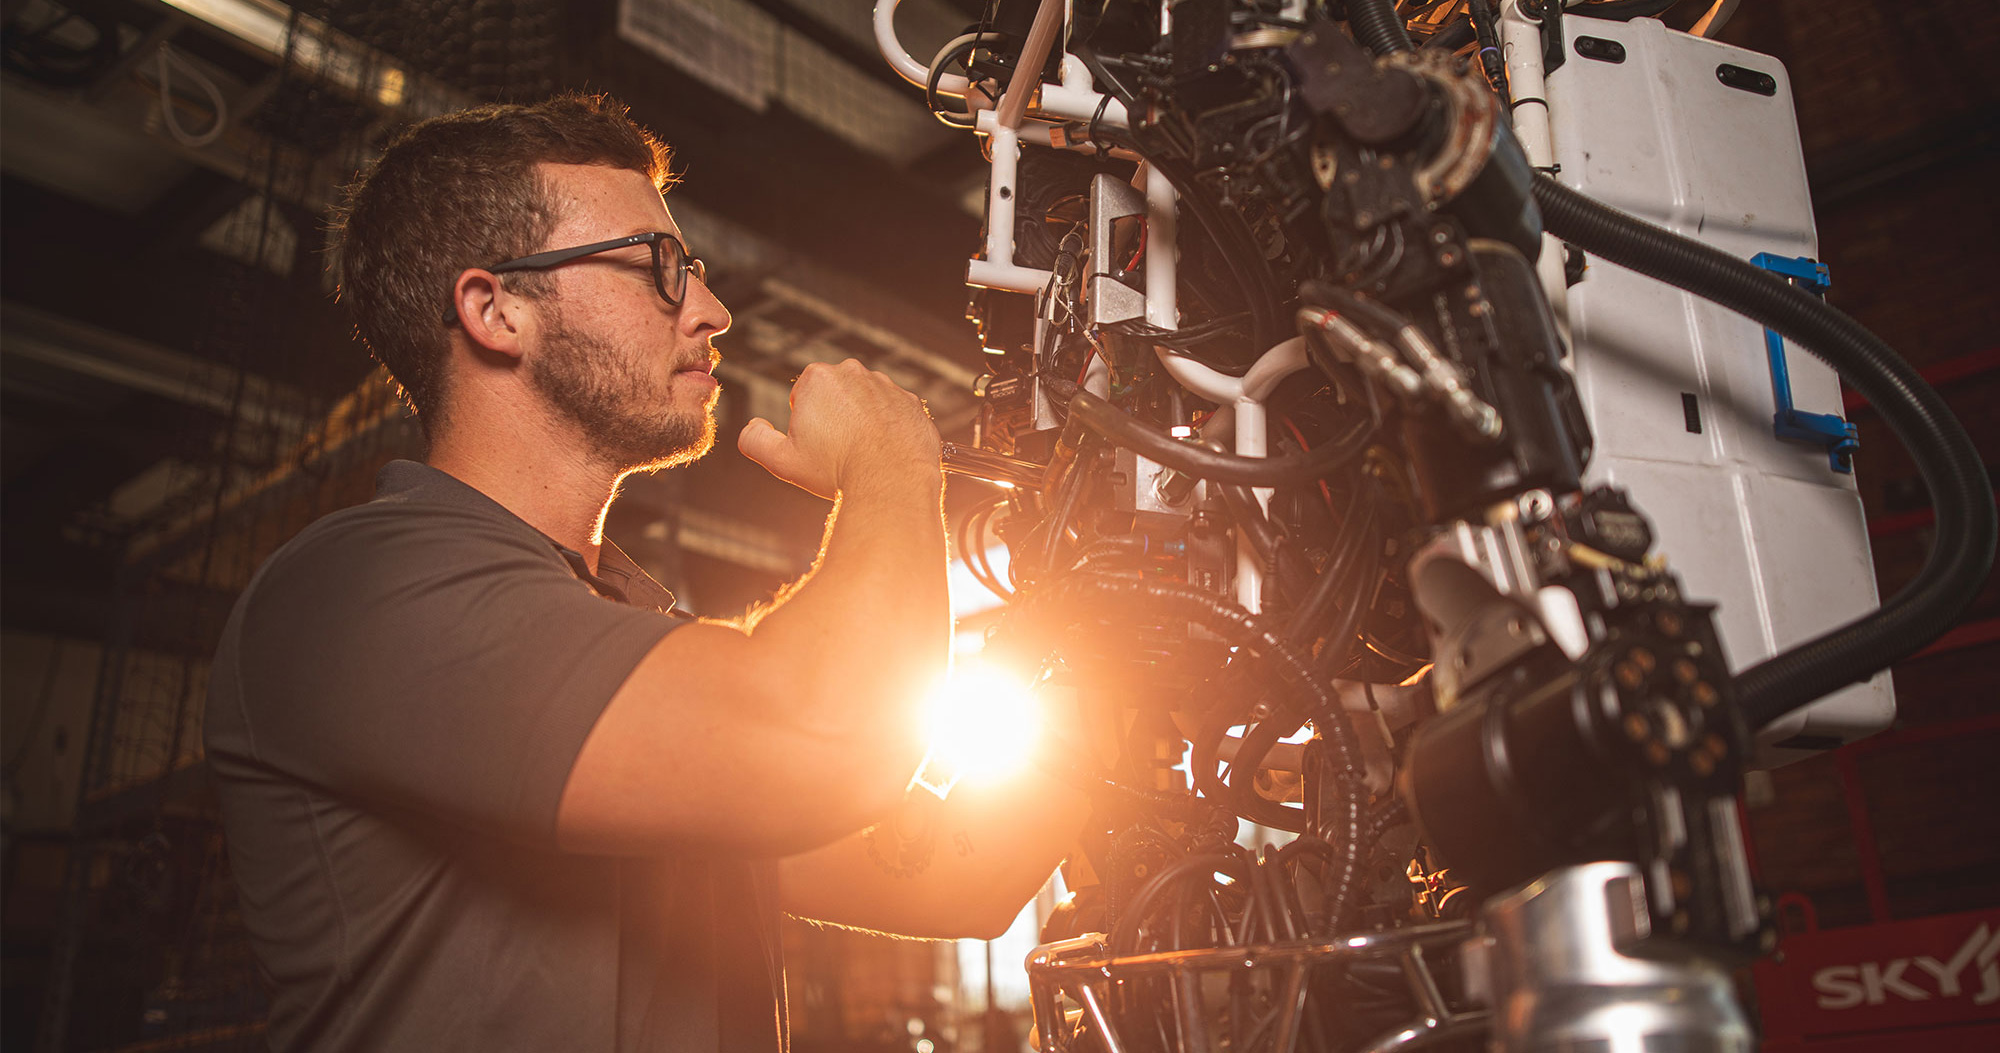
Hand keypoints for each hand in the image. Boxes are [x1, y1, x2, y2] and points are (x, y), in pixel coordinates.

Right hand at [738, 359, 940, 499]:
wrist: (893, 482)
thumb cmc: (835, 470)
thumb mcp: (781, 460)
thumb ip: (754, 440)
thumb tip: (753, 426)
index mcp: (818, 377)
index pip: (803, 397)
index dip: (805, 425)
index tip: (817, 445)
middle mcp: (854, 372)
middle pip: (835, 397)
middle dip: (834, 419)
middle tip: (838, 452)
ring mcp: (887, 385)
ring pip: (865, 405)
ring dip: (862, 423)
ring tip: (864, 455)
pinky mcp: (912, 402)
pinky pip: (893, 415)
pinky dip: (889, 431)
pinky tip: (887, 454)